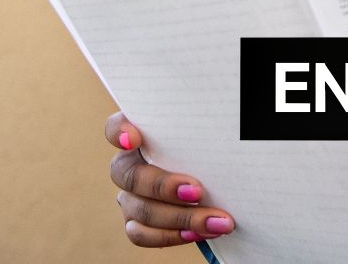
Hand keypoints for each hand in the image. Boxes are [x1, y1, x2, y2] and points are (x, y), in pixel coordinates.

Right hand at [105, 111, 236, 246]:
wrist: (215, 178)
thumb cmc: (210, 146)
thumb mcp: (207, 132)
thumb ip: (204, 123)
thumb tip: (232, 112)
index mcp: (142, 134)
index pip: (115, 127)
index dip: (119, 133)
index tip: (134, 139)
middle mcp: (129, 164)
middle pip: (129, 176)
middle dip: (163, 186)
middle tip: (197, 192)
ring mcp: (130, 195)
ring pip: (138, 210)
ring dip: (179, 218)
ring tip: (215, 222)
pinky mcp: (137, 221)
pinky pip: (141, 235)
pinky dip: (171, 236)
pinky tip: (199, 234)